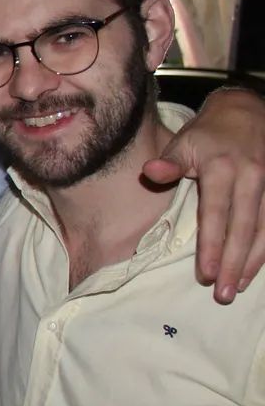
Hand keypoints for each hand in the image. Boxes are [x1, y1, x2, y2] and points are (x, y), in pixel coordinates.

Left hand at [144, 87, 264, 302]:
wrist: (248, 111)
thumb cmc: (207, 134)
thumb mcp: (183, 142)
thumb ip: (169, 162)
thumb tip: (151, 172)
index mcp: (222, 169)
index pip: (215, 214)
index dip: (211, 246)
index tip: (205, 274)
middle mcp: (252, 177)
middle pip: (244, 227)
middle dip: (234, 263)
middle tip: (223, 294)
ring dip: (255, 260)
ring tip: (239, 286)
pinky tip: (259, 265)